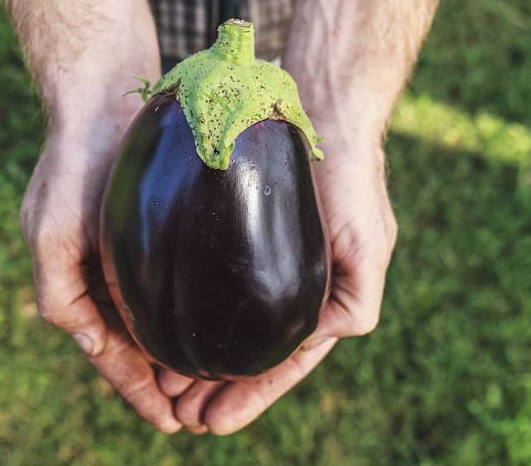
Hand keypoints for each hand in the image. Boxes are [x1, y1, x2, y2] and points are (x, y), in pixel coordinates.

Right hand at [19, 88, 182, 433]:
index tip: (170, 422)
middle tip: (193, 412)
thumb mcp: (53, 228)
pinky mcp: (146, 227)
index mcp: (69, 280)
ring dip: (170, 351)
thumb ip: (59, 291)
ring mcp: (120, 250)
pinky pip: (164, 282)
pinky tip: (205, 322)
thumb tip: (87, 343)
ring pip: (148, 318)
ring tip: (204, 382)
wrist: (101, 93)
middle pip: (128, 342)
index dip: (135, 389)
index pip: (105, 351)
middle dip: (155, 378)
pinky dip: (179, 310)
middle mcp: (96, 271)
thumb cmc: (75, 159)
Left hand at [157, 137, 397, 434]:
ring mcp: (260, 260)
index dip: (250, 397)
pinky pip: (209, 284)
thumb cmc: (348, 173)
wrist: (323, 106)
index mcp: (321, 298)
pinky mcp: (233, 233)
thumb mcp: (368, 240)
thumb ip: (358, 296)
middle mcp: (288, 283)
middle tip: (179, 415)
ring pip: (223, 323)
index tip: (211, 424)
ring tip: (163, 386)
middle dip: (215, 387)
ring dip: (197, 357)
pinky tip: (164, 328)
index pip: (281, 362)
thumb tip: (332, 337)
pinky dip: (191, 312)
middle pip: (247, 351)